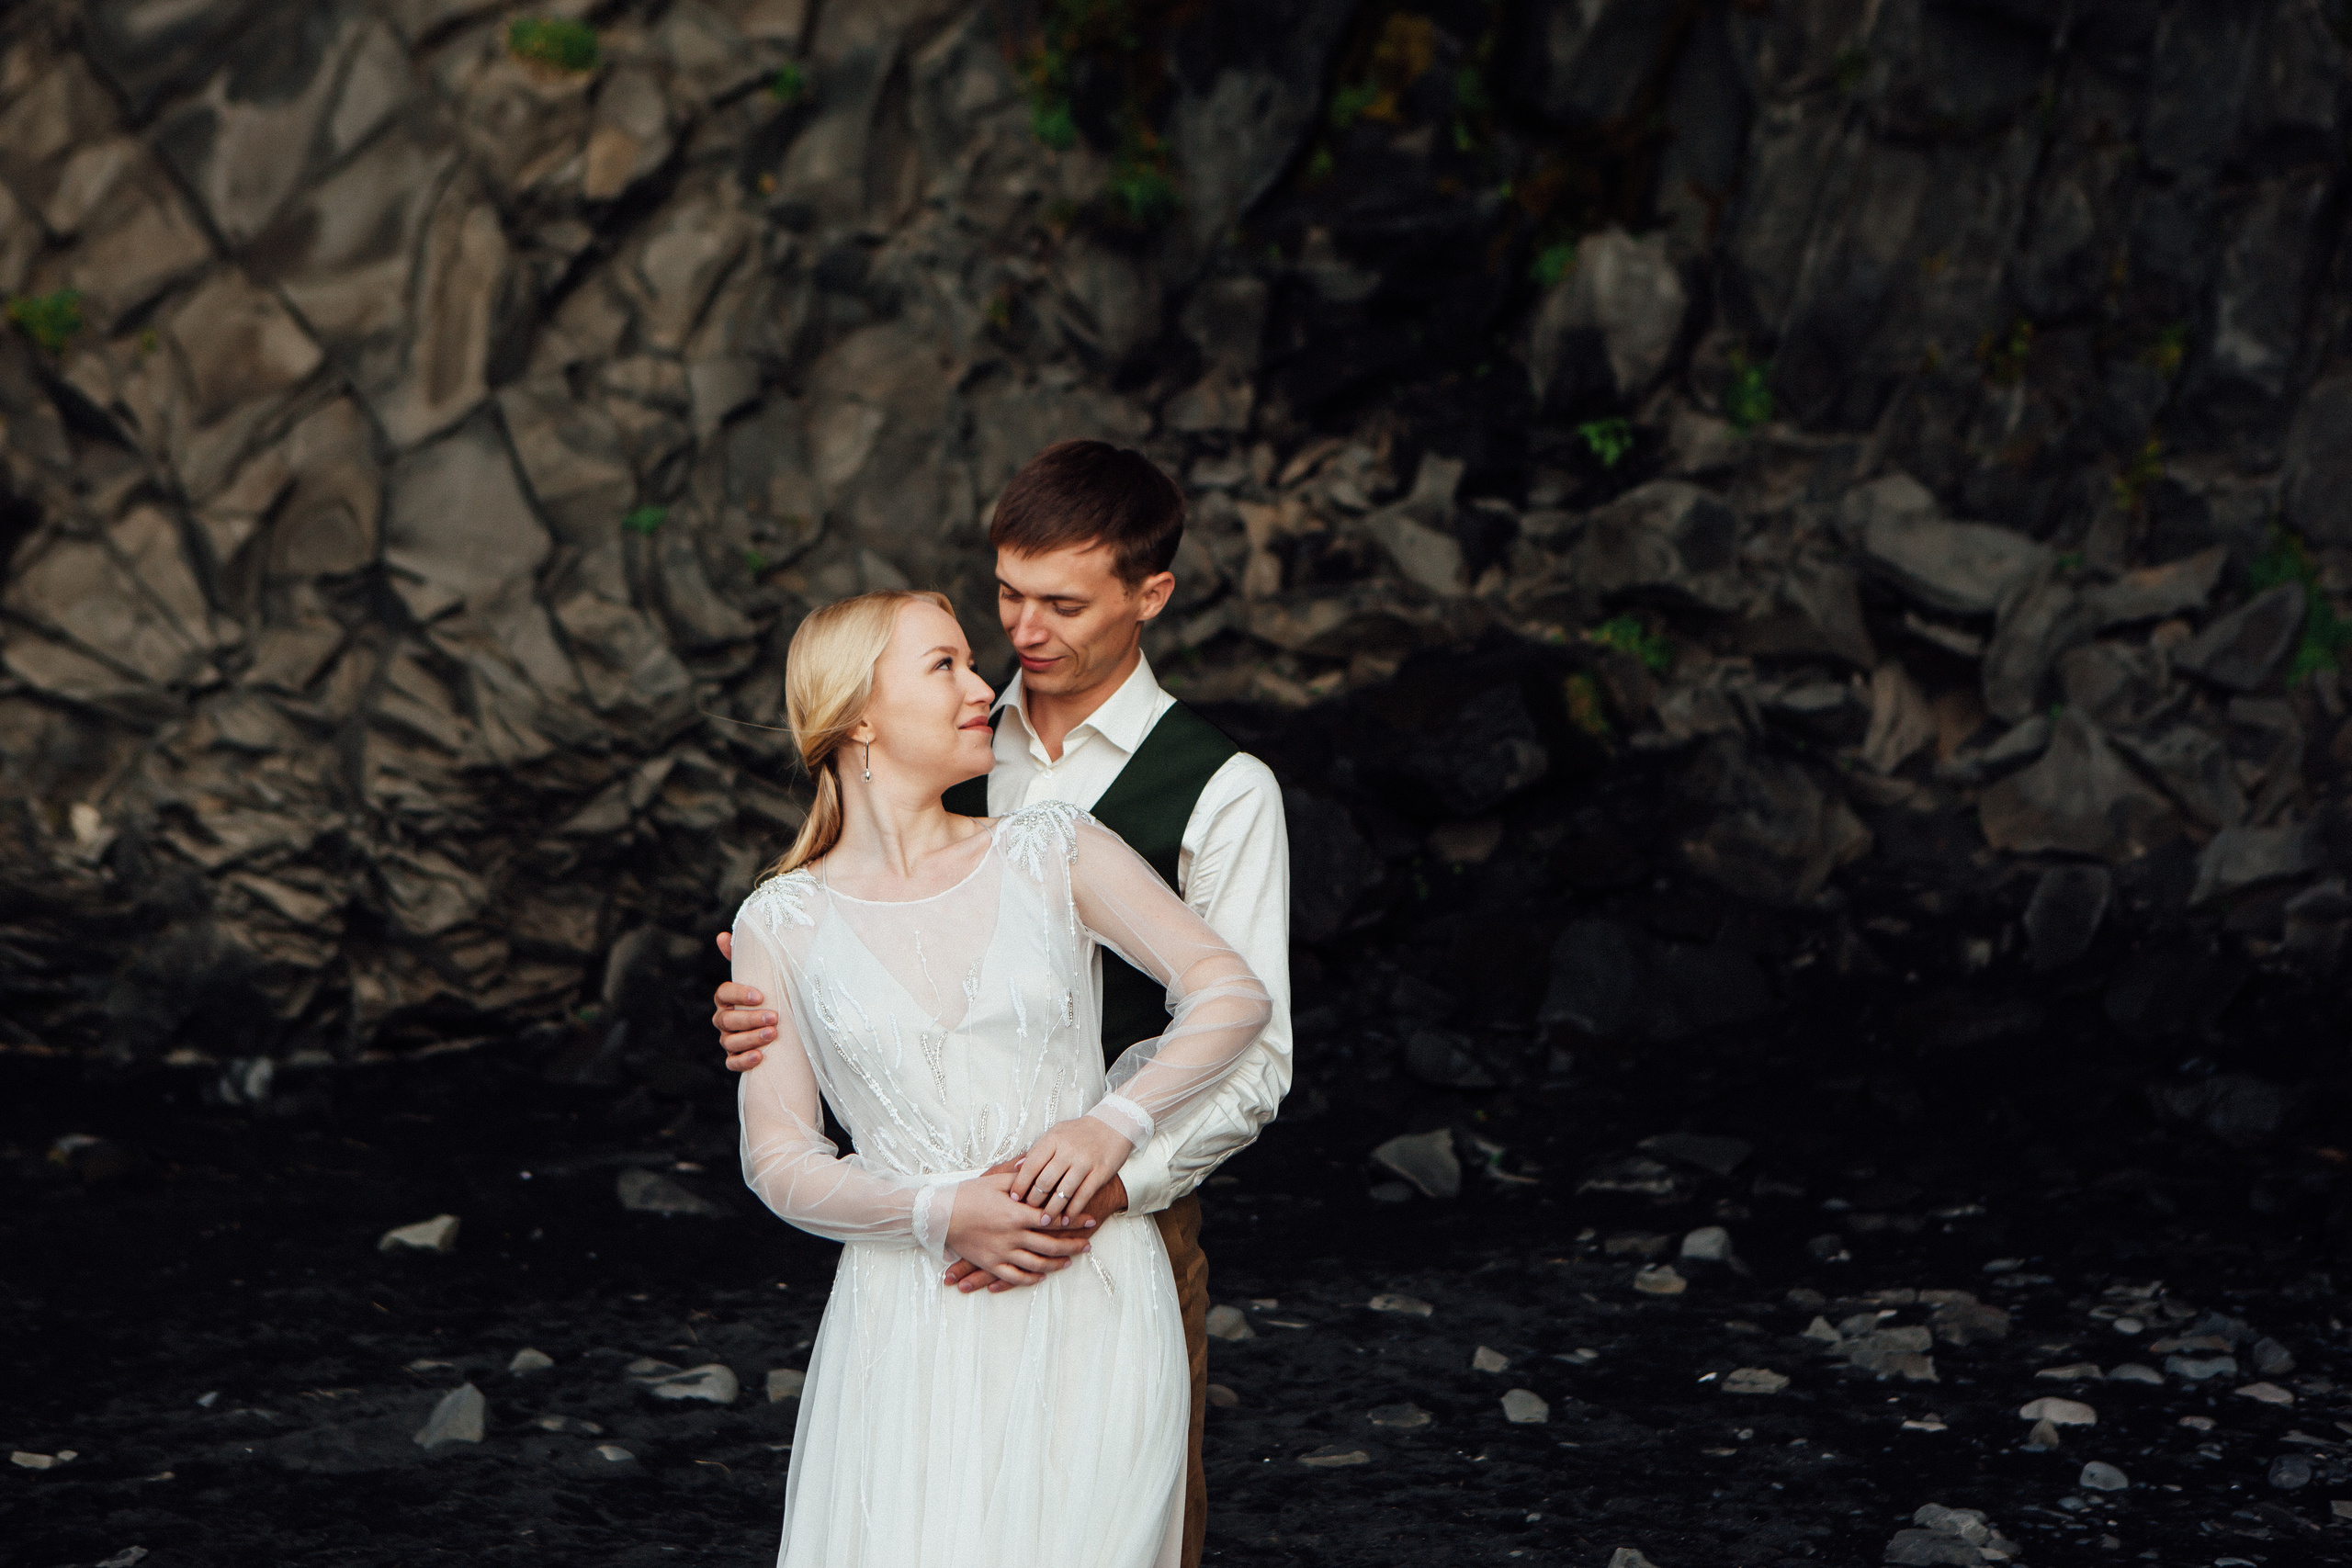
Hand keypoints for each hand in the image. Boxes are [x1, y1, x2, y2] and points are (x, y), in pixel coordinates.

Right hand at [712, 934, 776, 1071]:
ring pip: (730, 1041)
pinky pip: (732, 1062)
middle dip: (750, 1019)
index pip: (723, 993)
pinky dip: (744, 1061)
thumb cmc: (771, 997)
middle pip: (727, 1019)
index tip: (760, 996)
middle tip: (774, 1017)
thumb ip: (745, 958)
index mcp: (727, 999)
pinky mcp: (736, 1058)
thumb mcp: (763, 977)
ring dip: (751, 1038)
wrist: (784, 1027)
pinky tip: (760, 1057)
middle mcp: (724, 1019)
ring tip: (773, 1034)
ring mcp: (728, 1040)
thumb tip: (722, 935)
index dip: (739, 994)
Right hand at [943, 1172, 1094, 1286]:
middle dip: (1072, 1245)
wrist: (938, 1215)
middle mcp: (1013, 1235)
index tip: (1090, 1219)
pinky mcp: (990, 1264)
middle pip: (1050, 1244)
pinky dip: (1030, 1278)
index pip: (1053, 1218)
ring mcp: (1002, 1252)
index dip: (1074, 1219)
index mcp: (1016, 1213)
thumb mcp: (994, 1180)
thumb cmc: (966, 1194)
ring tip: (1068, 1261)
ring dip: (1055, 1263)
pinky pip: (1015, 1276)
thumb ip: (1019, 1175)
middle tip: (1087, 1245)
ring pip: (1036, 1263)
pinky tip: (1040, 1275)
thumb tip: (1036, 1163)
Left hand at [1014, 1116, 1132, 1223]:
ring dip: (1052, 1210)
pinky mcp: (1100, 1172)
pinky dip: (1073, 1210)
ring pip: (1063, 1192)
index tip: (1015, 1198)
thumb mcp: (1056, 1133)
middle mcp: (1068, 1150)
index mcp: (1054, 1139)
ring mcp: (1085, 1161)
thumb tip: (1016, 1168)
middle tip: (1028, 1212)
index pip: (1031, 1165)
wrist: (1115, 1124)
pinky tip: (1066, 1220)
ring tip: (1044, 1222)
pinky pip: (1083, 1195)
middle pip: (1045, 1181)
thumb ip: (1037, 1150)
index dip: (1021, 1184)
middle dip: (1034, 1200)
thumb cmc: (1080, 1131)